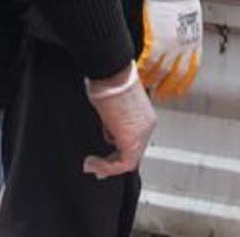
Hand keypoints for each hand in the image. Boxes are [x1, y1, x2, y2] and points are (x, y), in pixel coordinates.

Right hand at [82, 63, 156, 178]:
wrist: (112, 73)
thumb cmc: (110, 82)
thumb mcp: (113, 107)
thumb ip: (113, 123)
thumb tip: (107, 133)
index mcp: (145, 118)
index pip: (136, 144)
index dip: (119, 154)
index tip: (103, 159)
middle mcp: (148, 127)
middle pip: (133, 154)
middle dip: (112, 163)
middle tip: (95, 166)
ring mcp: (142, 134)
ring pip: (129, 161)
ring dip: (107, 166)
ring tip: (92, 163)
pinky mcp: (132, 139)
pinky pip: (123, 163)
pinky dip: (107, 167)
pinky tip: (93, 162)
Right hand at [137, 0, 201, 99]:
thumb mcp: (191, 18)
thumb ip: (186, 32)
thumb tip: (180, 37)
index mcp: (195, 41)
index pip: (192, 68)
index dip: (186, 81)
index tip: (180, 90)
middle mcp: (185, 46)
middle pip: (177, 74)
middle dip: (169, 87)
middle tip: (161, 95)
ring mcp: (171, 45)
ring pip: (161, 71)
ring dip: (153, 81)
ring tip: (146, 87)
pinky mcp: (157, 40)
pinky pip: (148, 61)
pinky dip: (143, 70)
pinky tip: (138, 74)